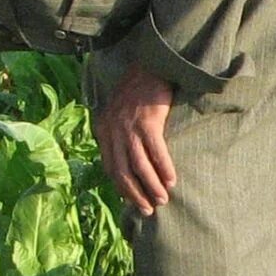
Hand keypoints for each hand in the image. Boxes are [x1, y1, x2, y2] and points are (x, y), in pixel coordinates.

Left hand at [97, 66, 178, 215]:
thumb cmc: (137, 89)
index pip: (109, 167)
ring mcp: (129, 127)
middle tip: (147, 209)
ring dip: (151, 186)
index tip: (133, 200)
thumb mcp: (117, 111)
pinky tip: (171, 180)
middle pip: (122, 171)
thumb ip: (117, 132)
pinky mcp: (148, 122)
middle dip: (135, 193)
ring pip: (139, 165)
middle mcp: (113, 131)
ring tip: (161, 200)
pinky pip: (156, 152)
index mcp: (103, 130)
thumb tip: (126, 159)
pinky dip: (164, 168)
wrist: (149, 65)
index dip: (121, 187)